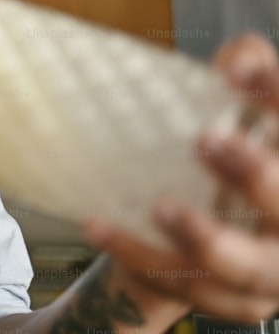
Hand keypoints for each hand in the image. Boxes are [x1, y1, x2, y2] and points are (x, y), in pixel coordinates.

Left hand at [86, 33, 278, 322]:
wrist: (202, 234)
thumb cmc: (229, 157)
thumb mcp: (238, 106)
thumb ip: (246, 69)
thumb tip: (240, 60)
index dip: (277, 99)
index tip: (237, 73)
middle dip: (256, 176)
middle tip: (206, 139)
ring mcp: (267, 272)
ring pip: (246, 268)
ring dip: (204, 239)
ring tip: (161, 207)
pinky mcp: (223, 299)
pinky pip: (181, 285)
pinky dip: (137, 255)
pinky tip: (98, 224)